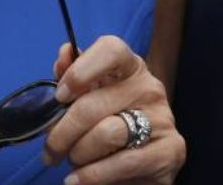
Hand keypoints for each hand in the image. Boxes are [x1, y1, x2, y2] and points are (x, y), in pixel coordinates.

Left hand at [44, 35, 184, 184]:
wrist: (141, 168)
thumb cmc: (110, 127)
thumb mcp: (91, 99)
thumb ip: (76, 78)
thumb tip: (64, 54)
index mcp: (131, 68)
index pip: (111, 50)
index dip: (80, 71)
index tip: (60, 95)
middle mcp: (150, 88)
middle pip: (93, 103)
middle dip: (62, 132)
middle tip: (51, 150)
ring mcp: (163, 119)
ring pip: (105, 134)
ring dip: (78, 154)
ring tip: (73, 162)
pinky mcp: (171, 151)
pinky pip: (122, 162)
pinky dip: (92, 175)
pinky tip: (78, 180)